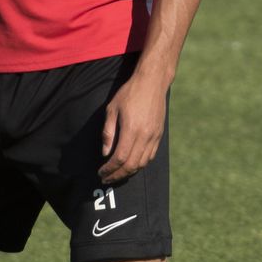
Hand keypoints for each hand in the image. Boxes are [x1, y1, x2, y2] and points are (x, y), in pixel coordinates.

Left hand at [99, 68, 167, 182]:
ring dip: (129, 172)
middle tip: (107, 178)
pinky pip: (150, 156)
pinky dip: (140, 164)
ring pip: (143, 163)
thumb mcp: (112, 109)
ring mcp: (154, 136)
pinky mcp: (159, 135)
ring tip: (117, 174)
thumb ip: (108, 133)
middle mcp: (145, 136)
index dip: (109, 169)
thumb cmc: (129, 93)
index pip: (120, 158)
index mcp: (132, 130)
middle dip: (118, 175)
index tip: (101, 172)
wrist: (152, 83)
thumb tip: (105, 153)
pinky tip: (131, 165)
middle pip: (132, 165)